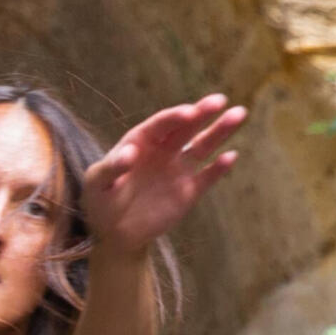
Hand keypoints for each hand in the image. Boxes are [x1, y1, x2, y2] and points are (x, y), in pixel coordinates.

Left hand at [80, 95, 244, 256]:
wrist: (114, 234)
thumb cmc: (100, 202)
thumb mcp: (97, 184)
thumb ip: (111, 168)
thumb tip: (130, 153)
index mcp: (140, 142)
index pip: (161, 125)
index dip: (175, 117)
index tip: (190, 113)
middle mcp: (163, 150)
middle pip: (187, 128)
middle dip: (203, 113)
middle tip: (220, 100)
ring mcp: (178, 169)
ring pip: (203, 146)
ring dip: (220, 131)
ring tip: (238, 114)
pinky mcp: (189, 192)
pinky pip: (207, 177)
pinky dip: (219, 168)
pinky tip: (231, 157)